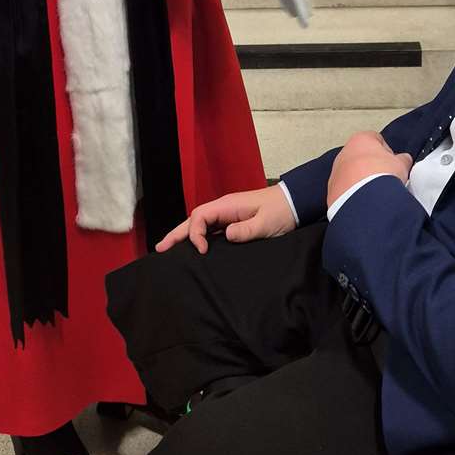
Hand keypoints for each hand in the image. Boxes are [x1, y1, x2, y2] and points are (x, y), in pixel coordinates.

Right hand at [156, 185, 295, 254]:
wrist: (294, 204)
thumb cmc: (280, 212)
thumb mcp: (265, 223)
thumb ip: (246, 230)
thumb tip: (225, 235)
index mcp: (228, 205)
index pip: (200, 217)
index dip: (195, 234)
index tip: (202, 251)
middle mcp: (224, 208)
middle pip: (194, 219)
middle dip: (177, 233)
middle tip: (159, 249)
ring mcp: (227, 215)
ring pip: (200, 224)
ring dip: (185, 236)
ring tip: (169, 250)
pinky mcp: (233, 222)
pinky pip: (210, 229)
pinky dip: (198, 238)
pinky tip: (193, 250)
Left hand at [326, 131, 412, 208]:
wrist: (365, 201)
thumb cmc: (382, 176)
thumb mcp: (401, 164)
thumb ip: (402, 159)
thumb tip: (404, 160)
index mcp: (361, 139)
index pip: (376, 140)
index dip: (387, 152)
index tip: (393, 163)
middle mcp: (344, 153)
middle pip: (361, 157)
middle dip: (372, 167)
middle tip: (385, 179)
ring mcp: (336, 172)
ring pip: (350, 174)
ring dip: (361, 181)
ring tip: (375, 192)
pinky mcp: (332, 191)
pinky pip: (345, 190)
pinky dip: (354, 194)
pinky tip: (365, 201)